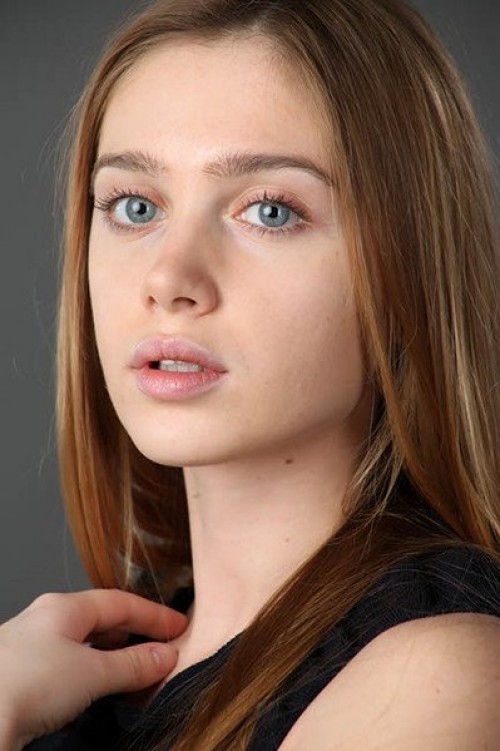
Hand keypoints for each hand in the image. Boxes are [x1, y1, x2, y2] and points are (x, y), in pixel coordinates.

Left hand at [0, 589, 186, 748]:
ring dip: (116, 657)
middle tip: (165, 649)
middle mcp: (46, 621)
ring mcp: (32, 649)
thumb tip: (164, 656)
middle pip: (102, 621)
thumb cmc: (23, 685)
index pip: (120, 602)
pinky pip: (70, 668)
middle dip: (136, 634)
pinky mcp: (23, 679)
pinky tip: (102, 689)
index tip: (179, 627)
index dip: (154, 615)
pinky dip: (95, 674)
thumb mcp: (91, 673)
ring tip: (140, 673)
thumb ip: (132, 664)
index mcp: (63, 607)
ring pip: (85, 646)